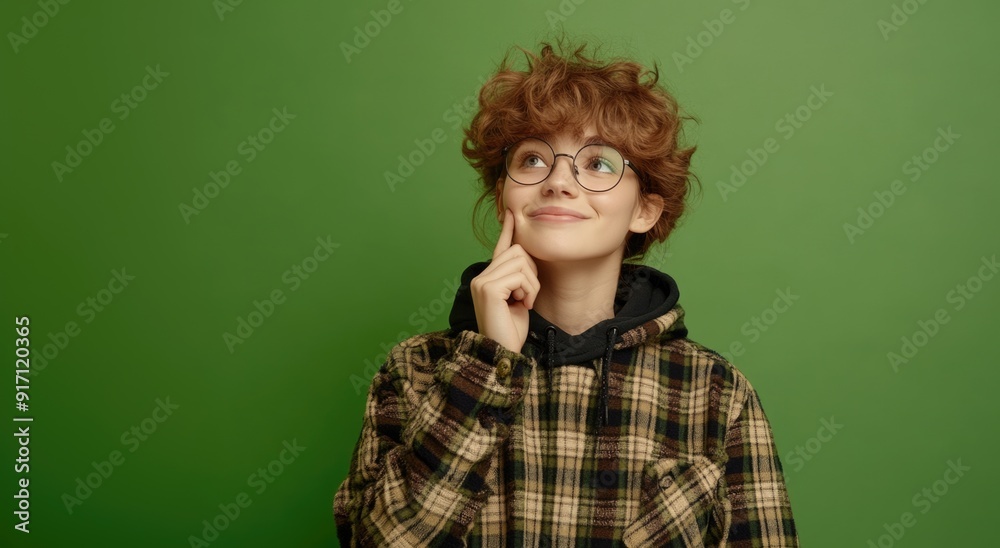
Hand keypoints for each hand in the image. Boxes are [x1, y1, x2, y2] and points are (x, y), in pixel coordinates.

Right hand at [470, 209, 539, 353]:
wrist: (503, 352)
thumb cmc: (512, 329)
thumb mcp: (519, 298)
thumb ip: (518, 278)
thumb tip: (525, 255)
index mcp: (488, 278)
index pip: (500, 247)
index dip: (507, 230)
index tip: (511, 212)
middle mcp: (481, 276)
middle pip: (517, 251)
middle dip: (531, 273)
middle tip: (527, 297)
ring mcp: (482, 281)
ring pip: (521, 262)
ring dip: (531, 284)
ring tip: (523, 302)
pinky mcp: (488, 289)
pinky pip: (519, 276)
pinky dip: (528, 291)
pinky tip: (521, 305)